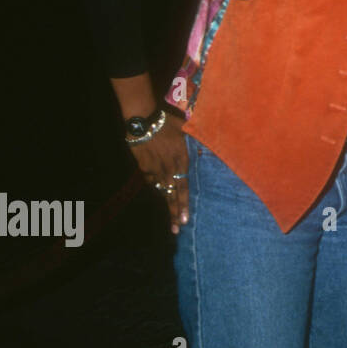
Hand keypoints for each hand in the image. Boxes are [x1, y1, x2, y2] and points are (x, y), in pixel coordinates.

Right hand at [128, 114, 188, 233]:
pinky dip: (156, 186)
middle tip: (178, 229)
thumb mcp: (184, 129)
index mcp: (180, 158)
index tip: (186, 219)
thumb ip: (192, 139)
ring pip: (161, 190)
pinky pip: (151, 180)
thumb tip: (204, 143)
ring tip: (172, 221)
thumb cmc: (166, 121)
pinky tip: (161, 194)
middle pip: (172, 193)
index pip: (183, 186)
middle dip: (175, 212)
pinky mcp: (143, 165)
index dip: (183, 203)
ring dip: (165, 204)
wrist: (142, 118)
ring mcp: (154, 168)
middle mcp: (167, 167)